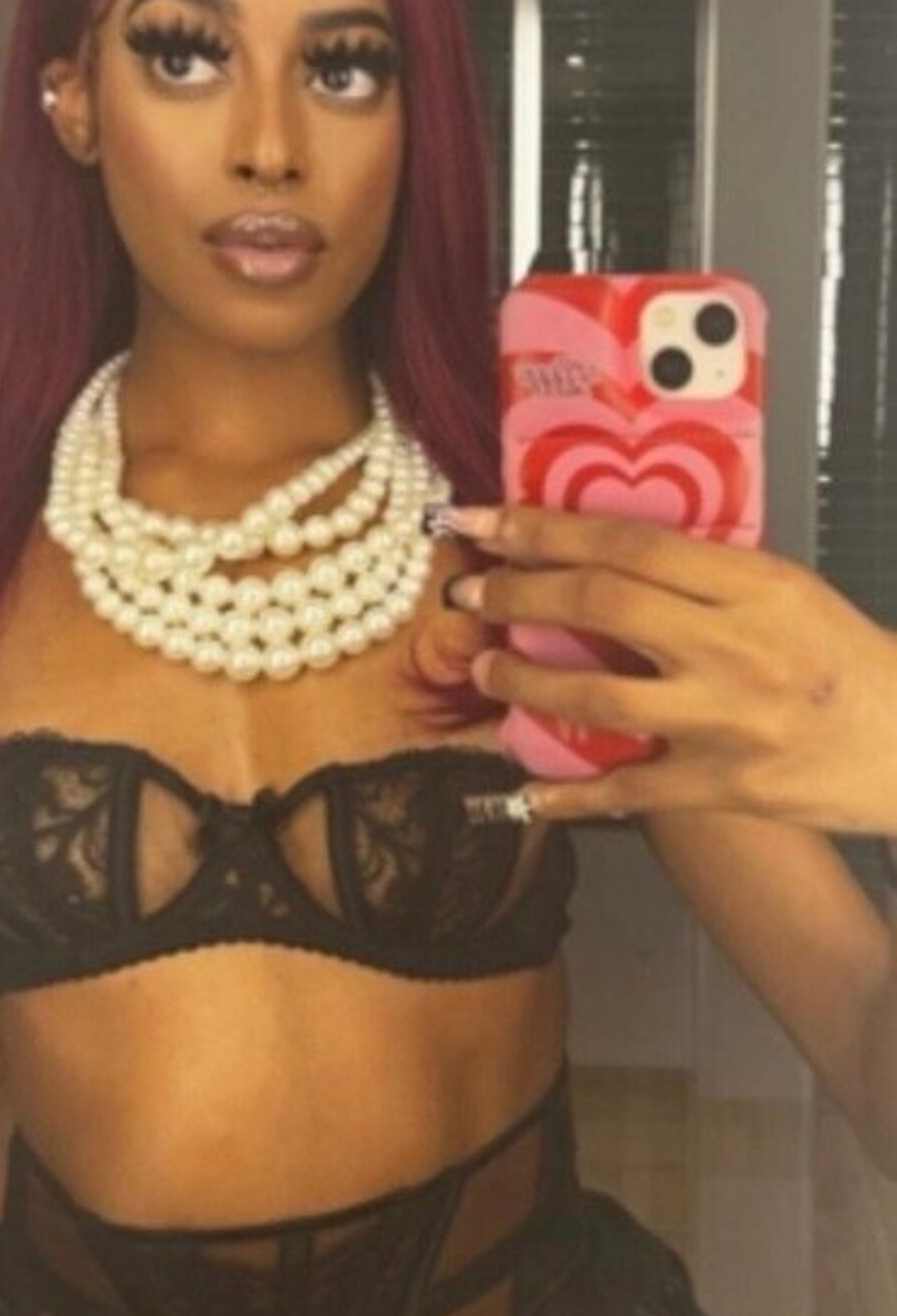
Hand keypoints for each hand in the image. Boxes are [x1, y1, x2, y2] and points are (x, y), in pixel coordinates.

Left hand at [436, 503, 896, 832]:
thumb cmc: (845, 658)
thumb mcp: (786, 590)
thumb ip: (703, 574)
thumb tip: (602, 554)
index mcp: (754, 583)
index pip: (629, 544)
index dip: (545, 530)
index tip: (486, 523)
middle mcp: (734, 645)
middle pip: (601, 606)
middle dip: (518, 594)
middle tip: (470, 593)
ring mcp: (725, 719)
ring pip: (597, 693)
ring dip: (524, 680)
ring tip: (486, 670)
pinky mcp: (723, 785)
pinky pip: (629, 790)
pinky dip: (571, 793)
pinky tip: (526, 791)